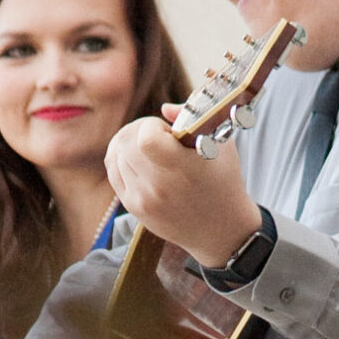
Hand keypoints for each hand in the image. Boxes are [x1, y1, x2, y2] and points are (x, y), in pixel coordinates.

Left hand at [104, 110, 262, 268]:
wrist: (221, 229)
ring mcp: (143, 199)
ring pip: (116, 155)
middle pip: (126, 143)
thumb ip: (192, 119)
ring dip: (129, 144)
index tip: (167, 131)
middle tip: (157, 135)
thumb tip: (165, 109)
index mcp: (182, 169)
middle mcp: (159, 187)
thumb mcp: (221, 144)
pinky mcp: (134, 208)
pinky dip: (122, 159)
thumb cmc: (224, 182)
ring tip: (150, 148)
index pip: (146, 138)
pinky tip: (138, 158)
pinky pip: (114, 172)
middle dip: (139, 130)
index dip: (152, 126)